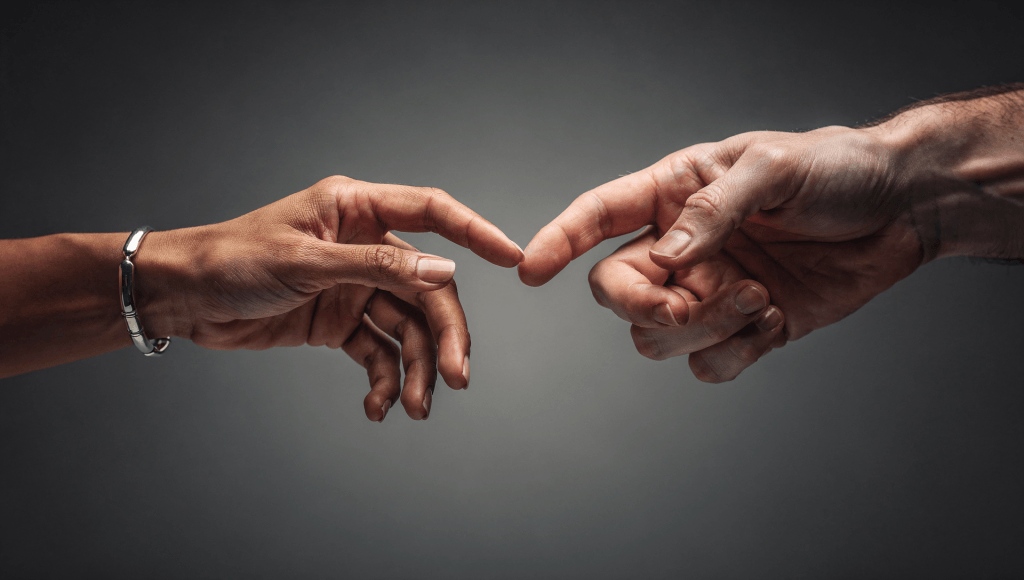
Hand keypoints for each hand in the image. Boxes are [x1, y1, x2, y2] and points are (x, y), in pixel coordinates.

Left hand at [140, 176, 522, 419]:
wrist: (183, 298)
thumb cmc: (232, 259)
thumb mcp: (305, 262)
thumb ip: (377, 267)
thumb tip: (444, 272)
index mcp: (357, 209)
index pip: (432, 213)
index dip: (476, 233)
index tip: (513, 258)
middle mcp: (365, 245)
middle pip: (429, 289)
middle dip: (445, 335)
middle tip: (456, 378)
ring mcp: (356, 286)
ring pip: (408, 328)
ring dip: (417, 369)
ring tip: (416, 408)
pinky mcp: (341, 322)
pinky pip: (378, 353)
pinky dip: (383, 381)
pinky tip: (378, 408)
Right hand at [519, 93, 1023, 381]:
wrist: (900, 209)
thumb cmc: (834, 168)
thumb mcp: (772, 168)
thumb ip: (712, 211)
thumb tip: (665, 258)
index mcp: (671, 195)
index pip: (597, 219)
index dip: (559, 242)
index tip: (529, 269)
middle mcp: (679, 249)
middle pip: (615, 294)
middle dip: (640, 306)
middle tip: (682, 302)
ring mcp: (708, 293)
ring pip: (657, 338)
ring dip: (702, 328)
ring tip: (758, 296)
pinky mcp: (744, 330)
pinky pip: (708, 365)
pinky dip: (736, 352)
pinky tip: (774, 316)